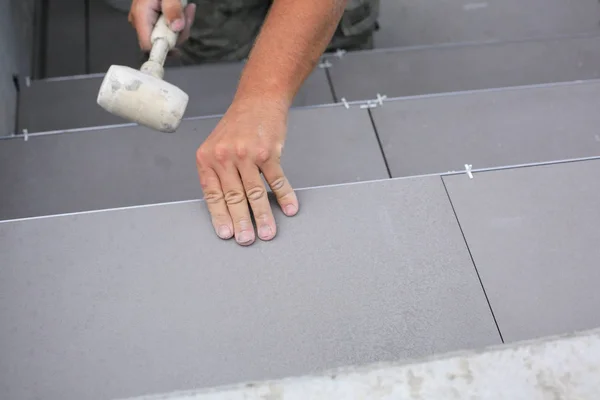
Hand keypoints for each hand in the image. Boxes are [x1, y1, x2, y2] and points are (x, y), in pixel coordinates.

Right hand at [128, 0, 196, 50]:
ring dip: (181, 27)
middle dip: (178, 34)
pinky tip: (183, 10)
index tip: (178, 45)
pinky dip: (178, 23)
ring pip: (166, 37)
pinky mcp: (153, 21)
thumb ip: (173, 9)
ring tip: (187, 9)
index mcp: (141, 15)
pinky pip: (167, 29)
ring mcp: (146, 22)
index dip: (163, 48)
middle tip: (187, 17)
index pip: (148, 45)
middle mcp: (140, 21)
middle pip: (160, 42)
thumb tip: (176, 27)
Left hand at [196, 98, 299, 245]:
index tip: (226, 234)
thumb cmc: (238, 125)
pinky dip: (284, 196)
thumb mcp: (216, 147)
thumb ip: (217, 174)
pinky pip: (276, 179)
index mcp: (208, 158)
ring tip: (268, 232)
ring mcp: (247, 154)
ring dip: (263, 216)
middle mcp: (225, 156)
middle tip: (246, 240)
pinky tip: (289, 208)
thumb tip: (225, 208)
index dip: (220, 216)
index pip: (213, 194)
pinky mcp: (268, 151)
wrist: (258, 100)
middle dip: (241, 222)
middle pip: (234, 197)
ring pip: (255, 192)